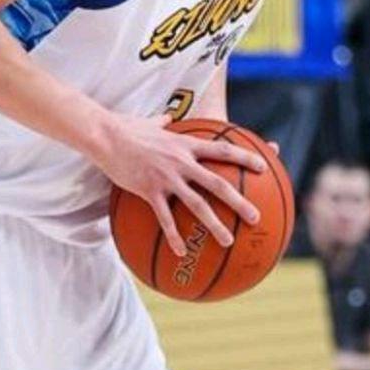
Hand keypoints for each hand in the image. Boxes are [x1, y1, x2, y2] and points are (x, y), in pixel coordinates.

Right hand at [93, 113, 263, 256]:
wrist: (106, 136)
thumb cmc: (127, 128)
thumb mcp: (151, 122)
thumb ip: (163, 121)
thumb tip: (167, 117)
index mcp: (186, 145)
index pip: (223, 149)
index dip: (244, 158)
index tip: (263, 167)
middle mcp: (181, 162)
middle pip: (217, 184)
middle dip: (239, 202)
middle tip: (256, 218)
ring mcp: (166, 178)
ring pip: (197, 205)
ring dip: (215, 225)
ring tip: (228, 241)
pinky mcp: (149, 191)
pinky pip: (165, 218)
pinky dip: (174, 236)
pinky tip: (181, 252)